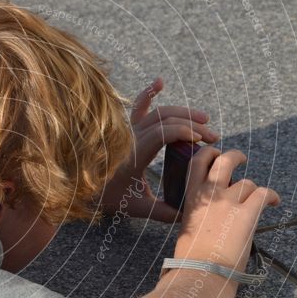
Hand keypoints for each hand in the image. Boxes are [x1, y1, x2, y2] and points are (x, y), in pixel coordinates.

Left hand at [100, 77, 218, 222]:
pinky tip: (160, 82)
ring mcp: (129, 130)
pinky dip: (148, 93)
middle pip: (166, 120)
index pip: (163, 133)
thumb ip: (163, 212)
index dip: (185, 132)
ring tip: (205, 120)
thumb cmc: (110, 197)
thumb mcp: (137, 207)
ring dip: (183, 113)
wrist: (84, 186)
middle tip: (212, 136)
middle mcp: (131, 138)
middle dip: (193, 124)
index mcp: (135, 154)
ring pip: (158, 112)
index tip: (203, 140)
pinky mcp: (127, 129)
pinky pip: (137, 106)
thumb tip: (188, 215)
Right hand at [175, 146, 280, 272]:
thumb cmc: (191, 257)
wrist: (203, 271)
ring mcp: (228, 202)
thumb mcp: (187, 227)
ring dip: (253, 191)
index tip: (215, 154)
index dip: (208, 153)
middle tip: (241, 159)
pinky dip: (272, 196)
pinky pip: (265, 194)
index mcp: (191, 197)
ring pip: (247, 183)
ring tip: (257, 200)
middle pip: (225, 161)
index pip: (196, 162)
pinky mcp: (247, 213)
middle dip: (235, 156)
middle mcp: (209, 194)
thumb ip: (198, 213)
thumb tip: (209, 214)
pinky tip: (275, 203)